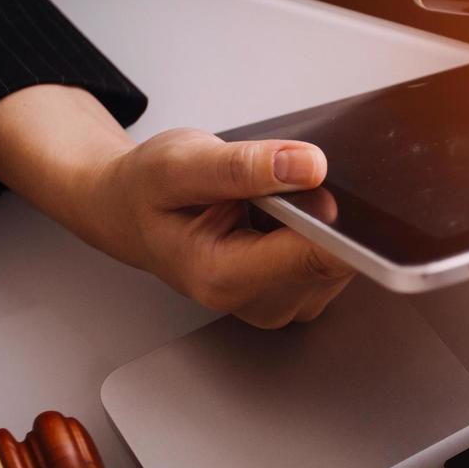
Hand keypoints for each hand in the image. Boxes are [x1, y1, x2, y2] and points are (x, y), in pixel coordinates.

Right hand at [0, 85, 354, 328]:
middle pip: (335, 258)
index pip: (316, 258)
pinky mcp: (297, 294)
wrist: (128, 212)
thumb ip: (243, 167)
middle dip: (317, 212)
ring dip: (315, 220)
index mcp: (224, 279)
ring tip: (264, 202)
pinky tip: (278, 216)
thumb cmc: (147, 191)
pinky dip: (315, 229)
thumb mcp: (178, 163)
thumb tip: (309, 166)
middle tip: (272, 185)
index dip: (332, 220)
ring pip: (340, 258)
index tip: (327, 189)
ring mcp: (281, 304)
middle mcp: (258, 303)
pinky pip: (335, 257)